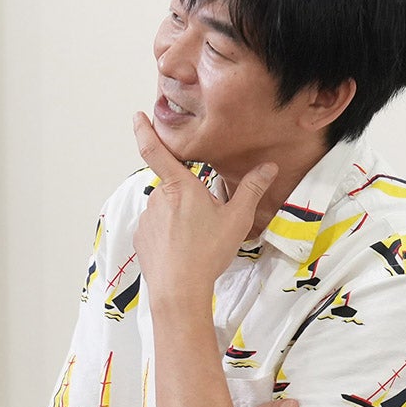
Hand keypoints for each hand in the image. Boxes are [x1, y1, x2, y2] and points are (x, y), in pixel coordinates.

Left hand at [132, 112, 277, 301]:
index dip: (144, 131)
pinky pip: (157, 230)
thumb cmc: (209, 251)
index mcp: (181, 186)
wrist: (179, 290)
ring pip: (166, 211)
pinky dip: (170, 236)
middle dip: (190, 200)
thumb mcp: (237, 218)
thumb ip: (251, 189)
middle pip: (175, 189)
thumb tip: (268, 167)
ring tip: (198, 242)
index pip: (155, 151)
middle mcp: (158, 198)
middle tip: (209, 223)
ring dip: (180, 219)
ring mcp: (146, 220)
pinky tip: (184, 252)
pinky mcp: (141, 239)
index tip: (138, 116)